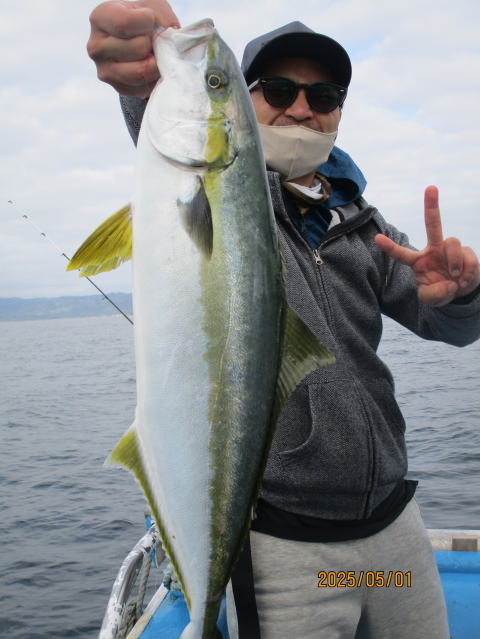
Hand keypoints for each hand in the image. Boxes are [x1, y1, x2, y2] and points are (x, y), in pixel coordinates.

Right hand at [87, 0, 179, 96]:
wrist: (138, 41)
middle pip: (137, 48)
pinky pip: (144, 87)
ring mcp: (105, 71)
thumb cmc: (143, 20)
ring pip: (141, 72)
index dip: (146, 21)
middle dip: (153, 44)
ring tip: (154, 54)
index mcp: (99, 19)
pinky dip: (153, 79)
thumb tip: (169, 42)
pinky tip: (151, 67)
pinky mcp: (118, 88)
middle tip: (152, 40)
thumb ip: (161, 17)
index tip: (149, 19)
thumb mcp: (151, 6)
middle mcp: (96, 47)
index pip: (125, 24)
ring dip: (156, 63)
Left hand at [375, 186, 479, 306]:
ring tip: (456, 278)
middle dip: (432, 205)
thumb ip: (434, 294)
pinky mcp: (467, 252)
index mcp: (418, 261)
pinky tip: (464, 280)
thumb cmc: (440, 291)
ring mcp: (450, 249)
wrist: (461, 293)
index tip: (377, 238)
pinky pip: (469, 257)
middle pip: (432, 224)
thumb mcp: (430, 299)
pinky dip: (467, 272)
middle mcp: (433, 250)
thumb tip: (449, 282)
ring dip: (455, 263)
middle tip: (431, 187)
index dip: (390, 247)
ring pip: (452, 242)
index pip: (401, 253)